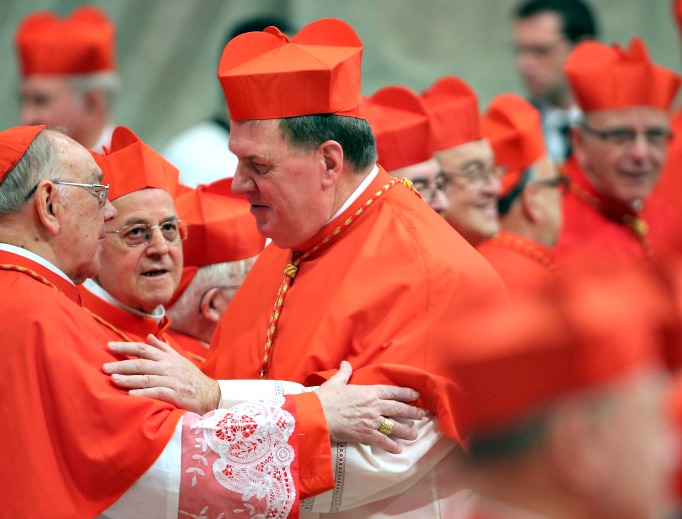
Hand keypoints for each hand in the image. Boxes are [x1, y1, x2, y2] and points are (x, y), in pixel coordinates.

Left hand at [103, 335, 219, 414]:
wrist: (210, 394)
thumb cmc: (191, 378)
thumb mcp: (179, 360)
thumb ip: (163, 349)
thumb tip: (149, 336)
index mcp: (168, 358)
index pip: (144, 349)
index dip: (126, 347)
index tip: (108, 346)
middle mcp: (169, 367)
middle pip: (142, 363)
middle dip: (122, 364)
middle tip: (104, 367)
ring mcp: (173, 381)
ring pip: (147, 378)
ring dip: (129, 379)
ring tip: (113, 379)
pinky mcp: (176, 395)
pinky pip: (158, 392)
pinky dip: (144, 393)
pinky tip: (131, 395)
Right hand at [316, 361, 423, 453]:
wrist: (317, 416)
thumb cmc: (325, 398)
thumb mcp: (336, 382)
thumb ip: (344, 373)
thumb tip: (346, 363)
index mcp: (368, 391)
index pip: (392, 391)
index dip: (406, 393)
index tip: (416, 395)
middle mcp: (374, 406)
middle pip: (398, 409)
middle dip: (411, 413)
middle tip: (421, 416)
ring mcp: (371, 421)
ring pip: (394, 426)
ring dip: (406, 431)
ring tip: (414, 434)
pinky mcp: (365, 434)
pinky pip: (382, 441)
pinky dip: (392, 446)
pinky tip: (399, 450)